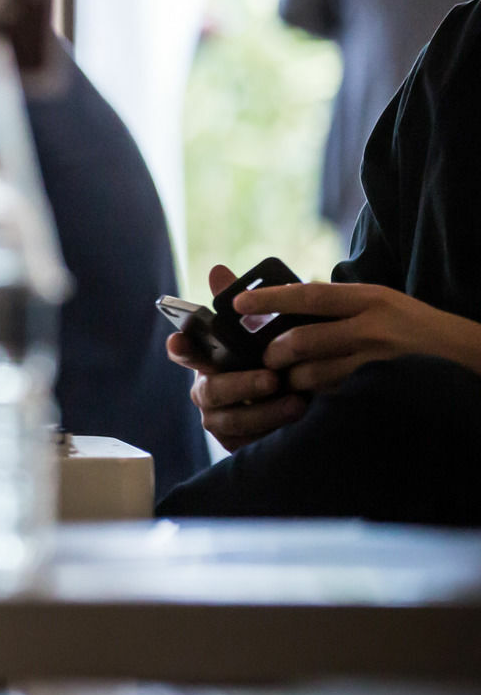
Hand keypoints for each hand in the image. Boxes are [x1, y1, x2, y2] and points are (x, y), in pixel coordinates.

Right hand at [163, 264, 305, 450]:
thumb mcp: (265, 328)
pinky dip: (270, 433)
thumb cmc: (276, 357)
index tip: (179, 341)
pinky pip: (245, 443)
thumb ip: (241, 303)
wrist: (306, 395)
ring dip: (262, 412)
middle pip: (209, 390)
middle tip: (272, 379)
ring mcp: (219, 418)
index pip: (183, 352)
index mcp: (207, 359)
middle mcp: (206, 389)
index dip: (180, 347)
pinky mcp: (236, 443)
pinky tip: (297, 424)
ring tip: (297, 402)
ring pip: (228, 420)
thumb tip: (218, 270)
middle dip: (240, 384)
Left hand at [248, 278, 479, 393]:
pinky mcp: (383, 391)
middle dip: (276, 352)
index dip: (270, 299)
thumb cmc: (417, 330)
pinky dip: (318, 399)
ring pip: (315, 374)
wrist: (472, 358)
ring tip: (290, 381)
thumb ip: (341, 305)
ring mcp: (379, 362)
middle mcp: (373, 326)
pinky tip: (313, 400)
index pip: (309, 294)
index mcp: (369, 298)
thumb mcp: (384, 304)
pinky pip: (336, 397)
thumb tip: (287, 305)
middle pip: (303, 339)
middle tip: (267, 358)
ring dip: (294, 380)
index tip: (238, 302)